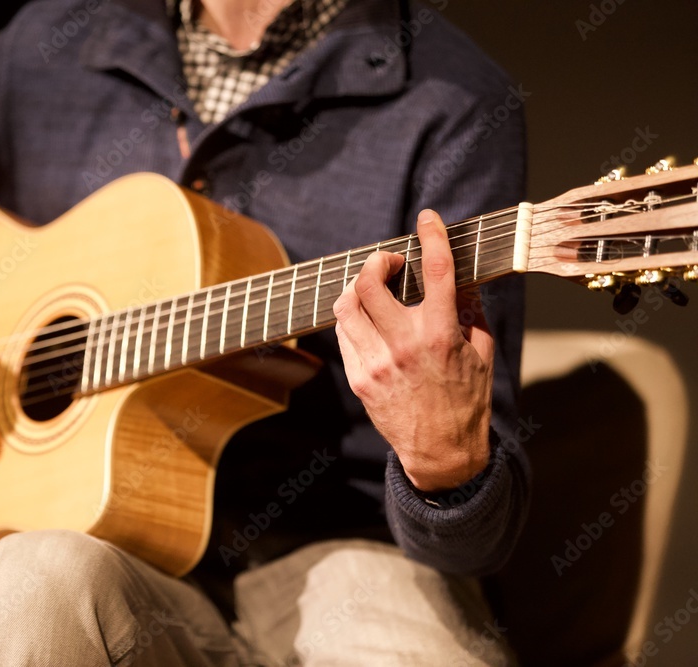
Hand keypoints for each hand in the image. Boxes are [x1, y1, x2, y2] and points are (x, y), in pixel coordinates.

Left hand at [333, 209, 492, 491]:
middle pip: (370, 283)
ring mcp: (376, 363)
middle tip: (390, 261)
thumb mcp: (482, 352)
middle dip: (377, 261)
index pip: (437, 271)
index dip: (431, 236)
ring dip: (358, 287)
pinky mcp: (359, 378)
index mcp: (442, 335)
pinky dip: (352, 317)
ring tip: (374, 288)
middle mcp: (404, 345)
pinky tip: (366, 318)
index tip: (427, 219)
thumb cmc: (467, 400)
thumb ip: (471, 310)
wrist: (441, 452)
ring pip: (347, 306)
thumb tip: (460, 274)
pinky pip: (343, 334)